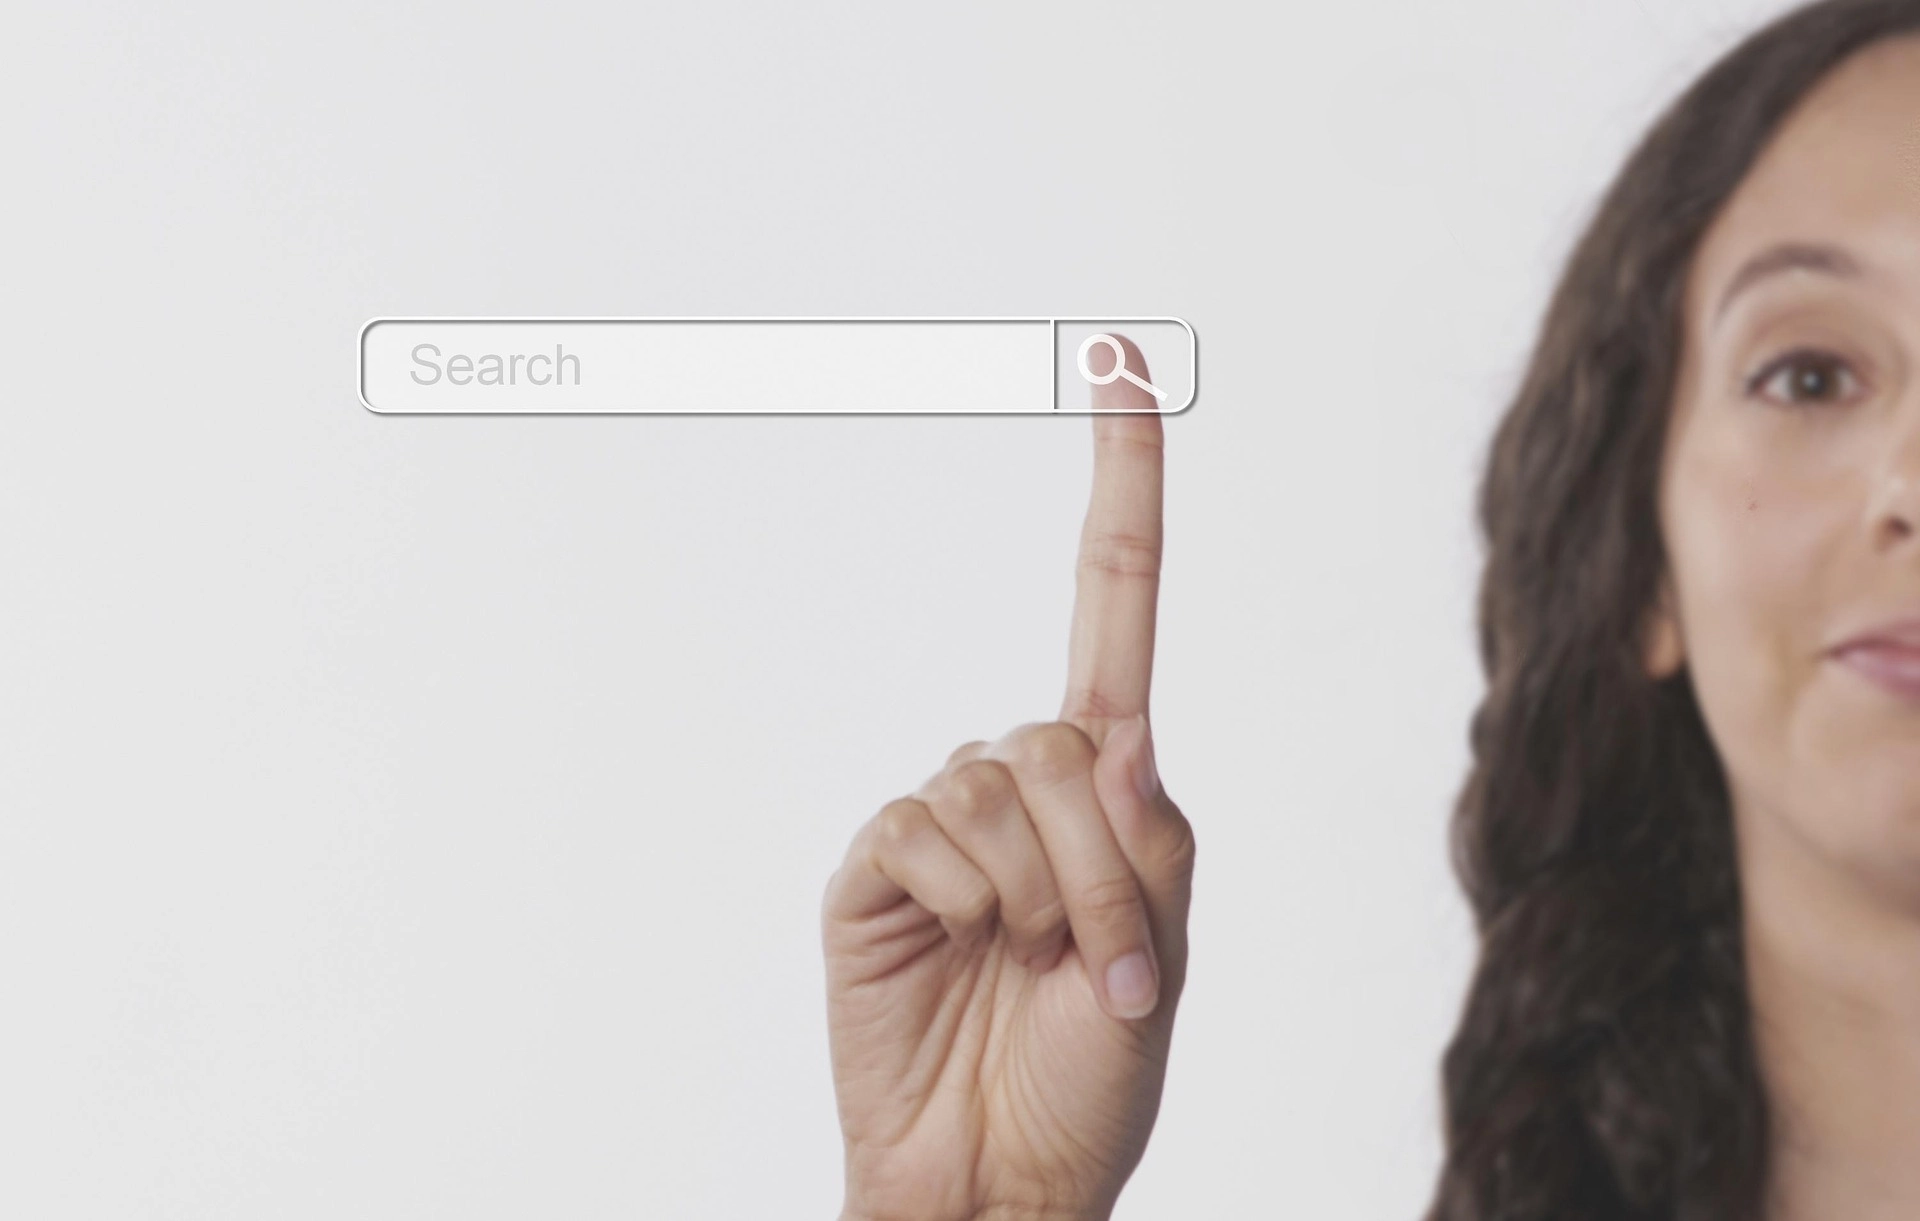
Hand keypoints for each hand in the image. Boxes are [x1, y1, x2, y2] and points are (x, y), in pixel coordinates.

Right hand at [822, 335, 1195, 1220]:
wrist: (997, 1177)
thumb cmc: (1089, 1077)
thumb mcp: (1162, 959)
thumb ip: (1149, 843)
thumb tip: (1112, 738)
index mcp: (1107, 789)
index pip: (1112, 607)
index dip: (1123, 491)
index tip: (1120, 368)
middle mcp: (1022, 784)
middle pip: (1064, 736)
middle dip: (1103, 865)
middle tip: (1106, 965)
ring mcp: (942, 823)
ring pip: (995, 782)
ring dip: (1042, 893)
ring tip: (1039, 972)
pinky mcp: (873, 864)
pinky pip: (919, 826)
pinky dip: (964, 896)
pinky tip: (961, 951)